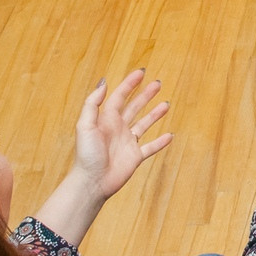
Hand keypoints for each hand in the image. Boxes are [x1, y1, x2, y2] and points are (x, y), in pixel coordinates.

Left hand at [70, 70, 173, 200]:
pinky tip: (170, 136)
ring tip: (166, 104)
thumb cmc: (87, 155)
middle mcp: (118, 128)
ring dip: (155, 114)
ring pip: (144, 124)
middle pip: (134, 107)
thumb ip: (93, 103)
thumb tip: (104, 82)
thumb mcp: (85, 126)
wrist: (92, 182)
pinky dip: (160, 142)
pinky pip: (150, 147)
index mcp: (107, 119)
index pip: (120, 96)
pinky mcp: (135, 157)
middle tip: (158, 84)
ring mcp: (127, 143)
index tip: (141, 72)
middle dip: (146, 95)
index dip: (130, 84)